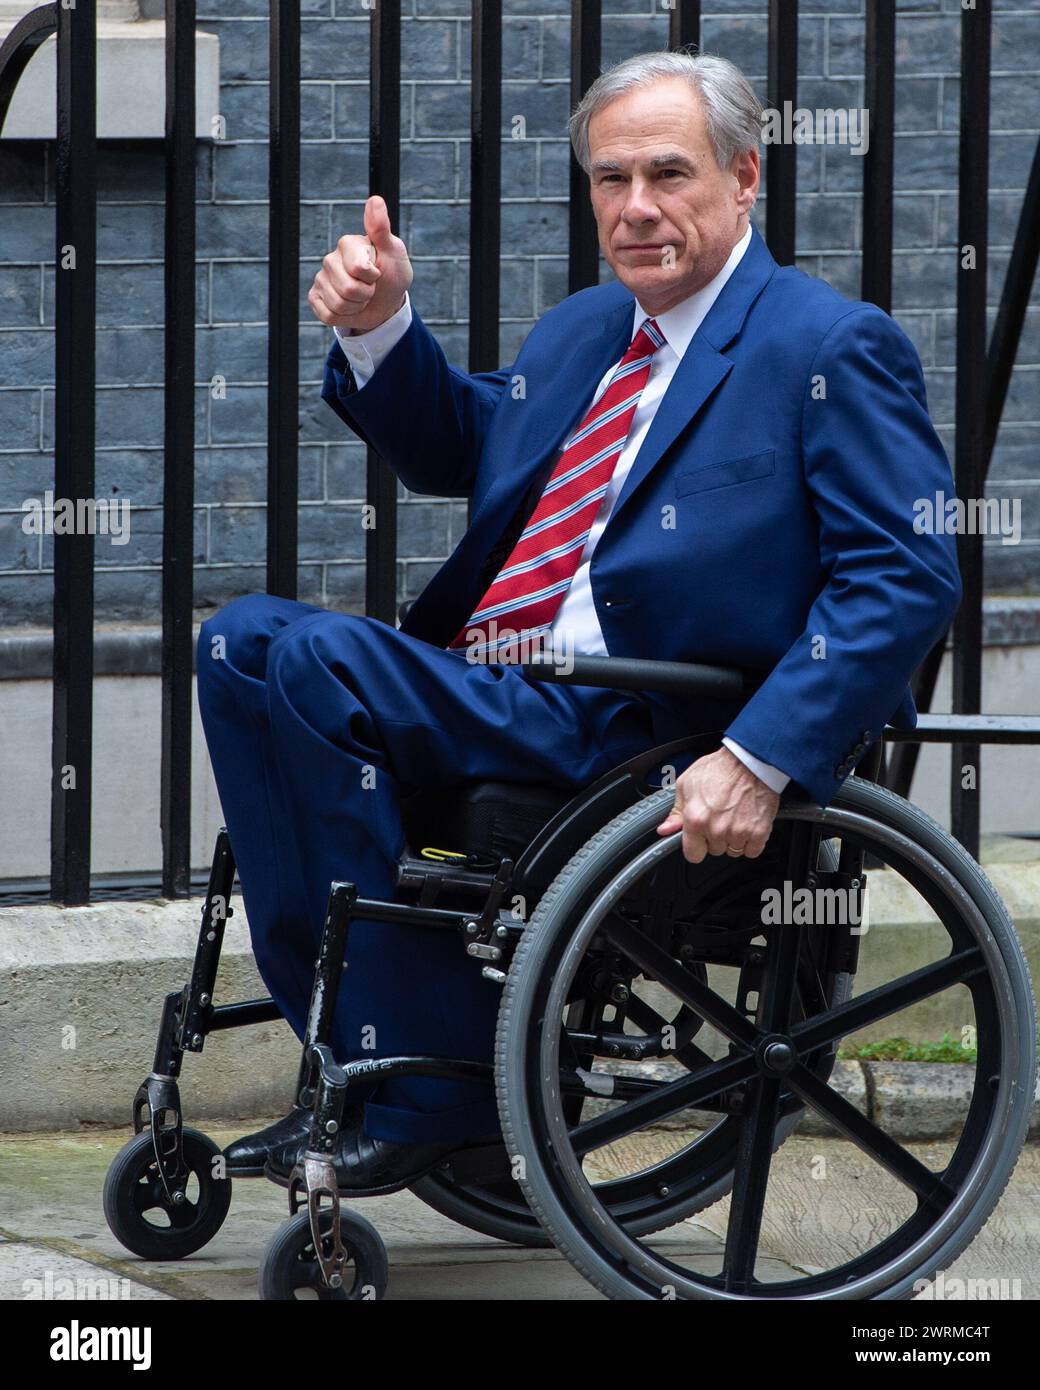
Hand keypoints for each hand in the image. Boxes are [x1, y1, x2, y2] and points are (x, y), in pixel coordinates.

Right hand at [308, 194, 413, 334]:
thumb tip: (375, 199)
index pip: (358, 268)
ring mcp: (321, 278)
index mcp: (347, 244)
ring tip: (362, 298)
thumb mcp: (394, 252)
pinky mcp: (316, 297)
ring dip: (356, 307)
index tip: (378, 273)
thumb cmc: (392, 274)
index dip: (373, 278)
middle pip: (347, 289)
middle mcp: (330, 259)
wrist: (386, 303)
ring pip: (338, 304)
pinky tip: (349, 307)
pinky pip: (327, 314)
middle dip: (366, 295)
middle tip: (371, 288)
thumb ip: (381, 228)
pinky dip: (344, 317)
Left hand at [656, 746, 779, 863]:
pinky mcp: (758, 832)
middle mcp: (716, 829)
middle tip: (720, 817)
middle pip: (714, 850)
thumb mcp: (686, 784)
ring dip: (733, 839)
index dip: (696, 847)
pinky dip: (751, 841)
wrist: (750, 760)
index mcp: (696, 819)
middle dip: (715, 838)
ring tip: (735, 817)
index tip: (699, 840)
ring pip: (733, 851)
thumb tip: (666, 829)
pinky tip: (747, 824)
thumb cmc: (720, 768)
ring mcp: (738, 832)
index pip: (693, 855)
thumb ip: (676, 811)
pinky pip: (752, 851)